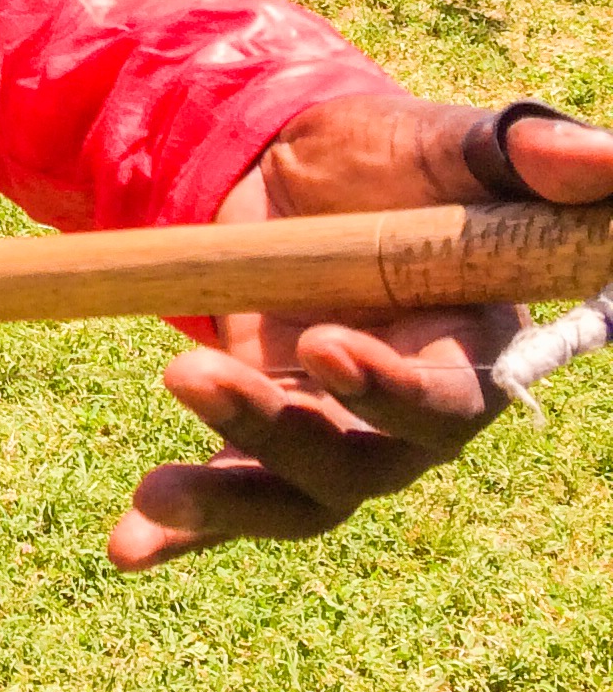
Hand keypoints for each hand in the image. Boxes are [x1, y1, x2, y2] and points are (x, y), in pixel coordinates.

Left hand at [110, 96, 612, 572]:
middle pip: (364, 461)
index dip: (396, 389)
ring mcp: (333, 428)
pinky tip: (128, 550)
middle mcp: (406, 412)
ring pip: (296, 491)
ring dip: (226, 496)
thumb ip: (519, 152)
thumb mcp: (441, 141)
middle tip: (197, 374)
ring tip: (155, 493)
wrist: (286, 161)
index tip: (328, 348)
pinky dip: (181, 528)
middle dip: (282, 430)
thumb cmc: (386, 156)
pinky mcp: (262, 430)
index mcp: (468, 350)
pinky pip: (229, 495)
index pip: (450, 398)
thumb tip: (610, 163)